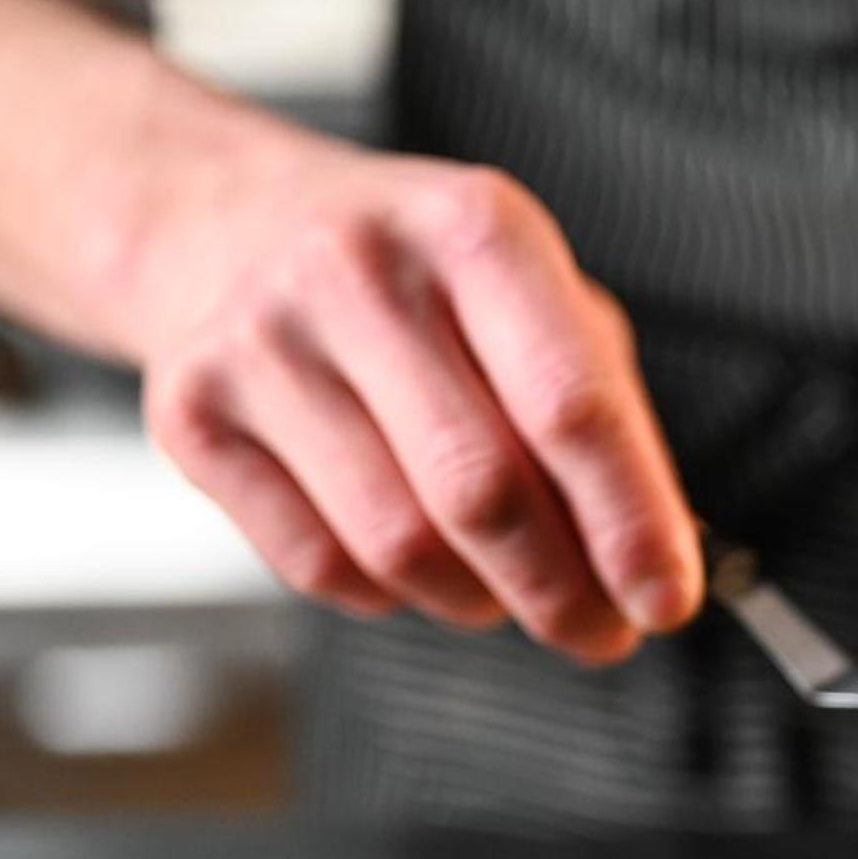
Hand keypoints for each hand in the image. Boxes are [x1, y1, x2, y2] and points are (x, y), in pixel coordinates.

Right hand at [130, 135, 699, 658]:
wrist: (233, 225)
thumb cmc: (421, 283)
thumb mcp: (533, 300)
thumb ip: (604, 419)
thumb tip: (654, 562)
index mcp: (471, 228)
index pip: (571, 404)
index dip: (630, 522)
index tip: (666, 600)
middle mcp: (358, 269)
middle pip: (481, 492)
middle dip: (560, 590)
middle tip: (602, 633)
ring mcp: (262, 340)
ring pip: (400, 546)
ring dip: (478, 602)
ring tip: (507, 591)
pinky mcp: (191, 413)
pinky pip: (321, 566)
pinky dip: (389, 595)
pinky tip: (411, 562)